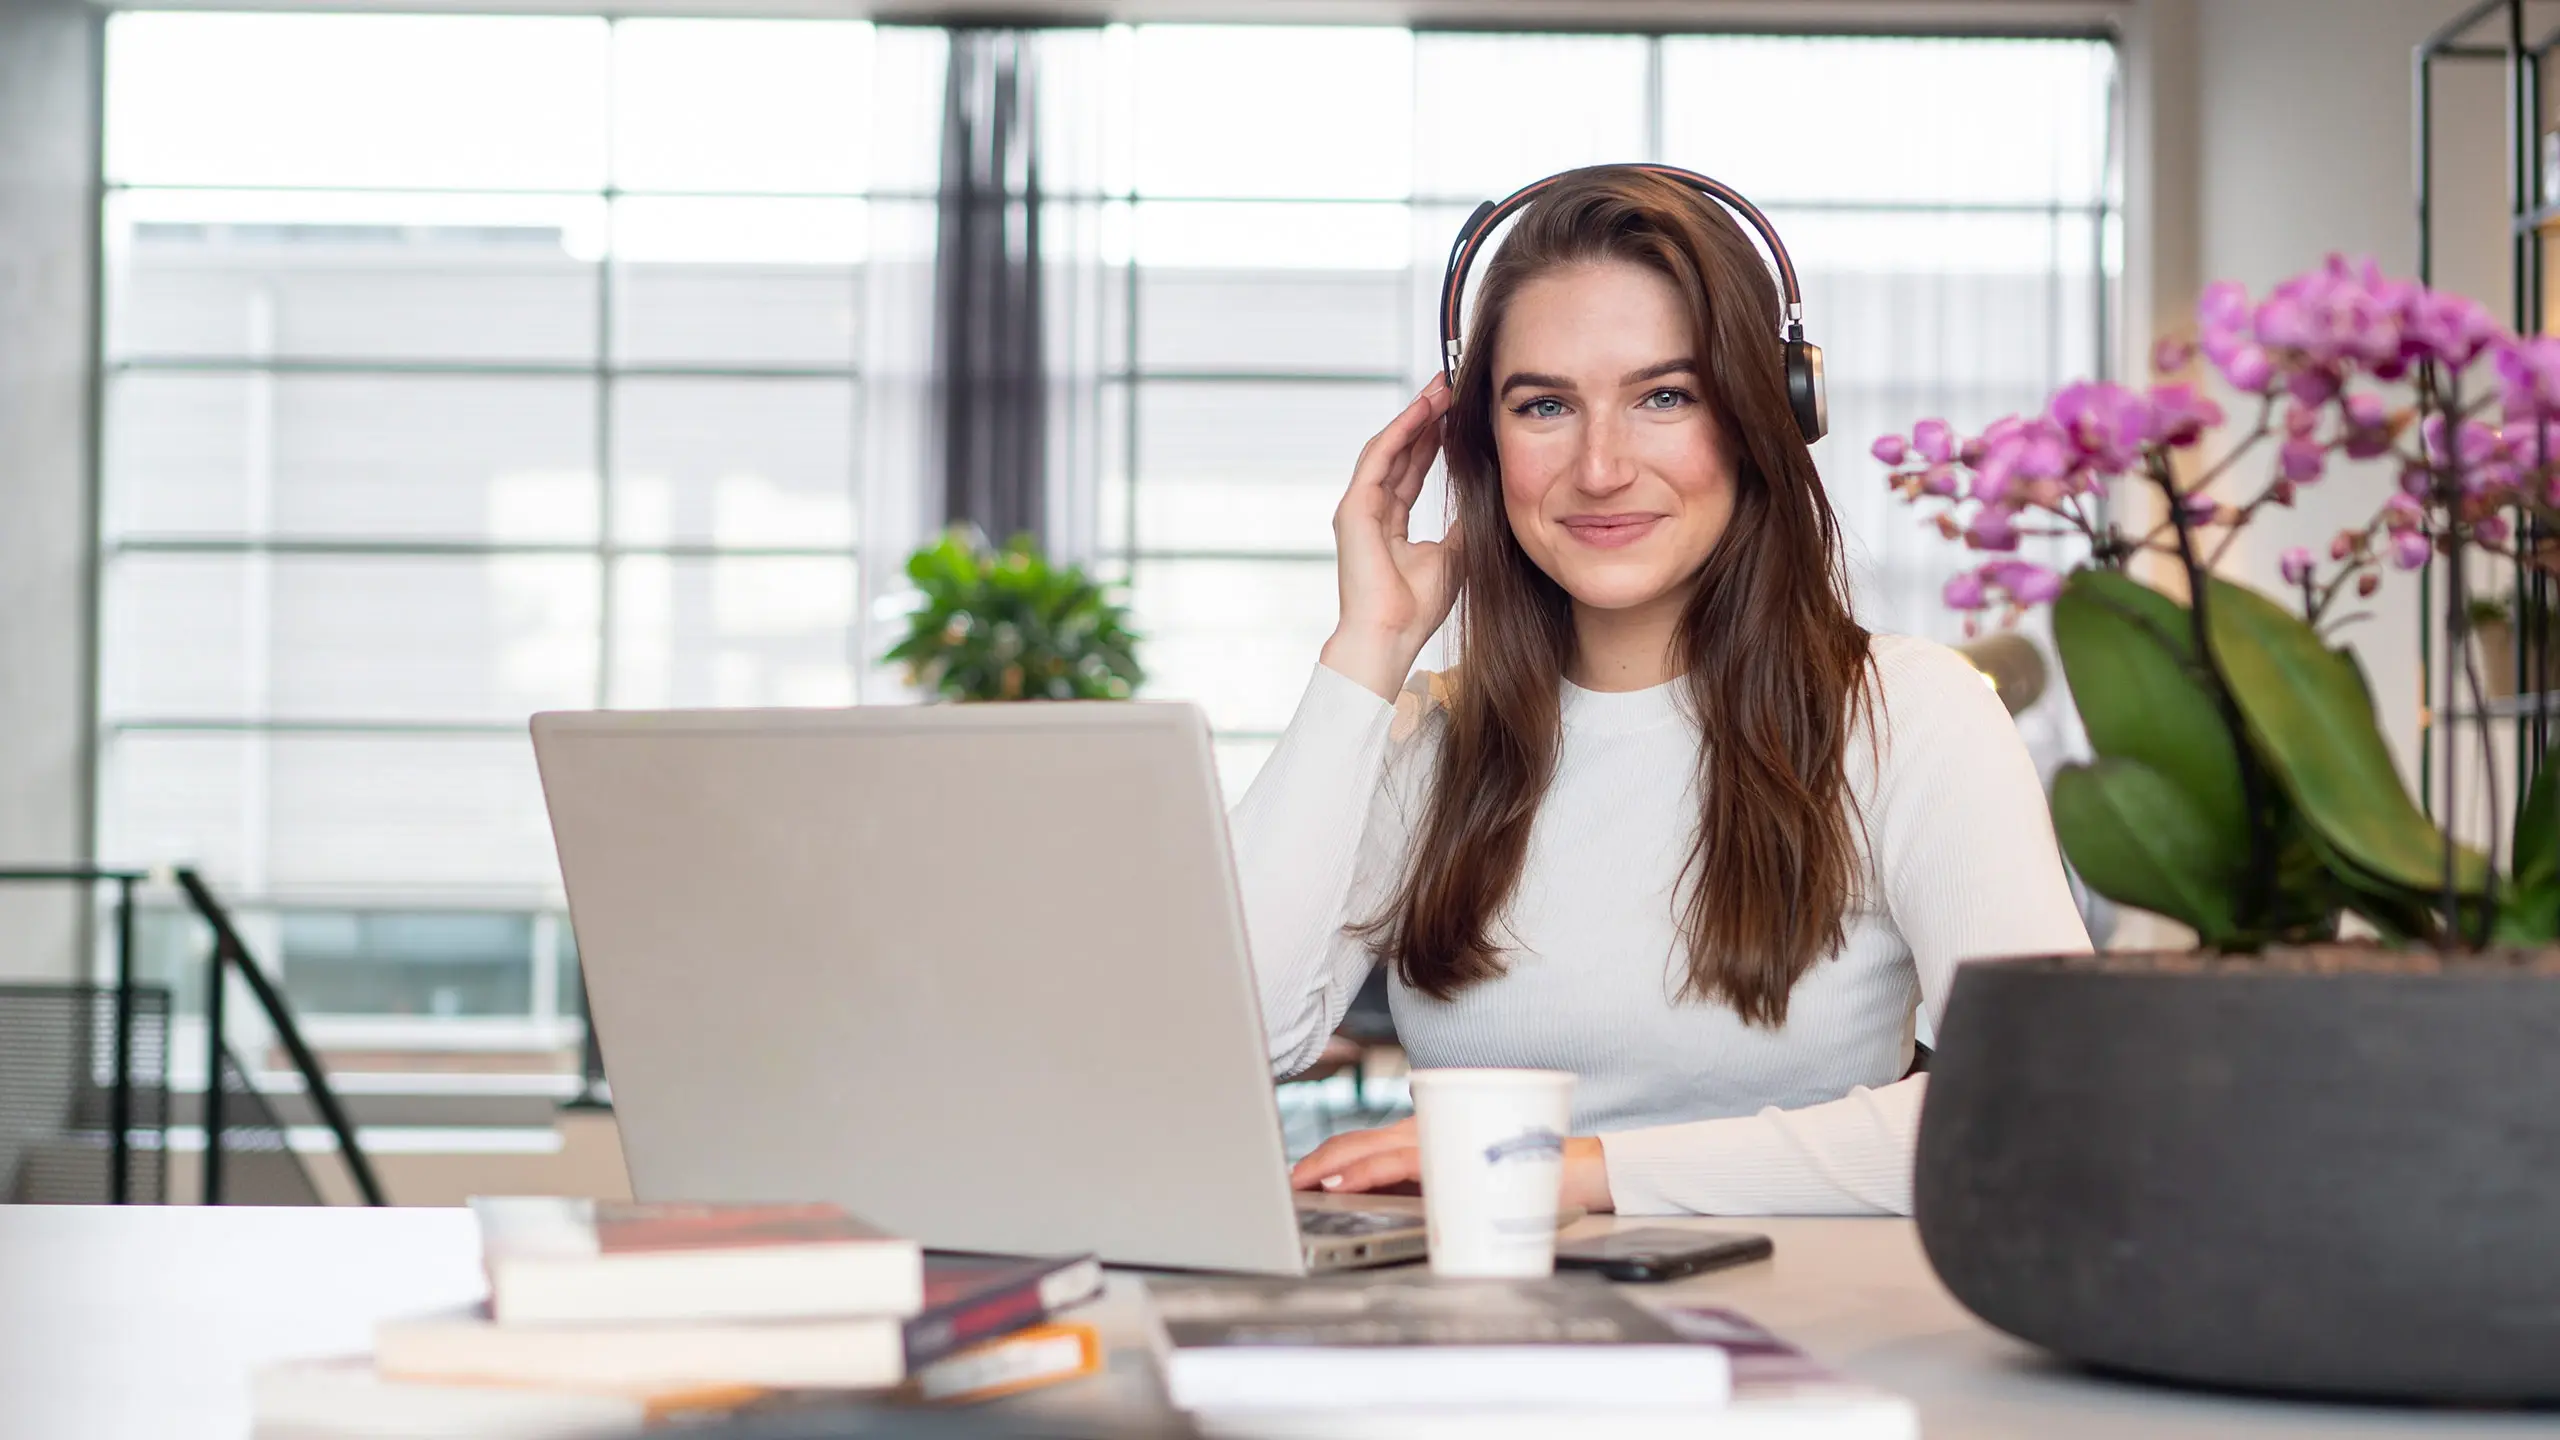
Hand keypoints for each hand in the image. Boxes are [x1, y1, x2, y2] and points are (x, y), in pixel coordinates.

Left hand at [1290, 1118, 1617, 1213]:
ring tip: (1297, 1184)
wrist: (1576, 1170)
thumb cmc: (1517, 1175)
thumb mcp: (1459, 1179)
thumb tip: (1378, 1205)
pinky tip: (1340, 1185)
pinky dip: (1363, 1173)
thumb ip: (1422, 1185)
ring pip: (1368, 1150)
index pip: (1359, 1144)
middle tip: (1282, 1182)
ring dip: (1328, 1168)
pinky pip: (1397, 1163)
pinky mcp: (1452, 1158)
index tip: (1291, 1177)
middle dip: (1313, 1162)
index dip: (1321, 1158)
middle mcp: (1422, 1132)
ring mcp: (1436, 1143)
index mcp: (1420, 1136)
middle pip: (1354, 1143)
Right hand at [1321, 377, 1463, 700]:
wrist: (1391, 634)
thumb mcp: (1454, 555)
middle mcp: (1371, 509)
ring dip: (1414, 416)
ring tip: (1440, 389)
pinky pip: (1378, 458)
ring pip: (1388, 447)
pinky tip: (1422, 410)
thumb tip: (1484, 498)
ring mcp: (1359, 507)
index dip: (1434, 440)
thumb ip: (1462, 524)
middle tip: (1449, 386)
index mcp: (1390, 523)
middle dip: (1425, 418)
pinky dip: (1400, 431)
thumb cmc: (1418, 607)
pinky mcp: (1354, 507)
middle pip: (1399, 451)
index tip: (1456, 414)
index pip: (1412, 469)